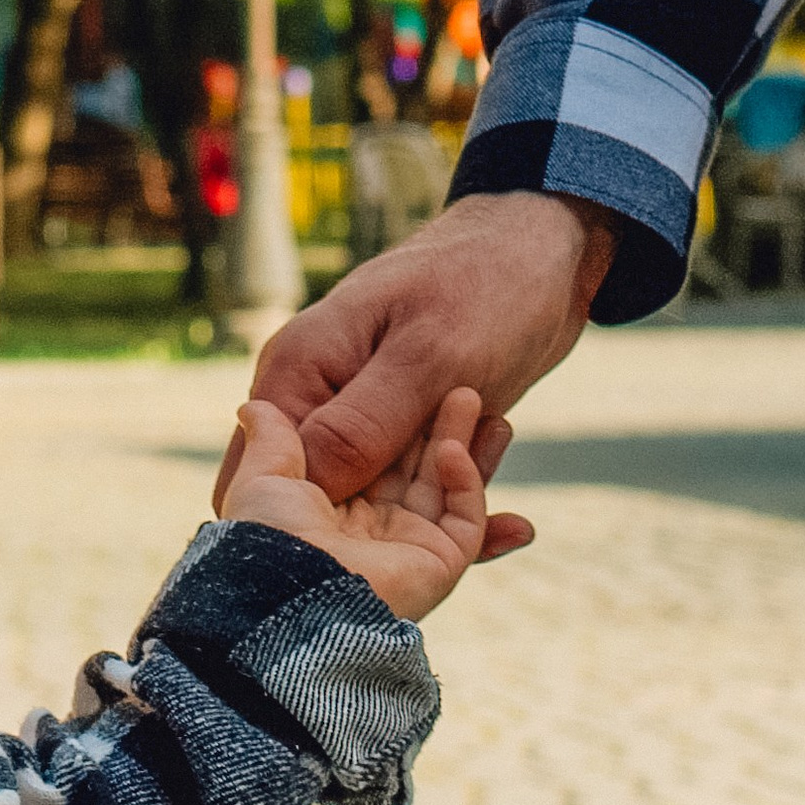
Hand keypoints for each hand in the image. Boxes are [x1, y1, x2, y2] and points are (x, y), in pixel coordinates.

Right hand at [212, 194, 612, 527]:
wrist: (545, 250)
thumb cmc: (485, 285)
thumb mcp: (429, 358)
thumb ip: (362, 425)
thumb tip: (300, 489)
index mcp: (298, 370)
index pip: (260, 473)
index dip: (303, 526)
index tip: (372, 554)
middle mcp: (316, 396)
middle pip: (316, 496)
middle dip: (380, 532)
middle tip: (460, 540)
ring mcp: (357, 413)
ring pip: (371, 499)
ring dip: (432, 519)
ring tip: (509, 521)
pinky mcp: (400, 426)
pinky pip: (411, 487)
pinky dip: (454, 507)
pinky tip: (512, 522)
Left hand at [219, 388, 509, 622]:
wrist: (291, 595)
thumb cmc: (268, 536)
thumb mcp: (263, 477)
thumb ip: (272, 439)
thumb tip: (251, 407)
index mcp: (330, 509)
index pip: (372, 453)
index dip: (393, 416)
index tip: (410, 376)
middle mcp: (370, 530)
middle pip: (416, 466)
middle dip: (439, 425)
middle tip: (458, 379)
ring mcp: (406, 548)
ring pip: (445, 485)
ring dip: (463, 443)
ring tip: (473, 394)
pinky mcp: (436, 566)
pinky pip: (464, 520)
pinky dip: (464, 483)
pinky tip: (453, 449)